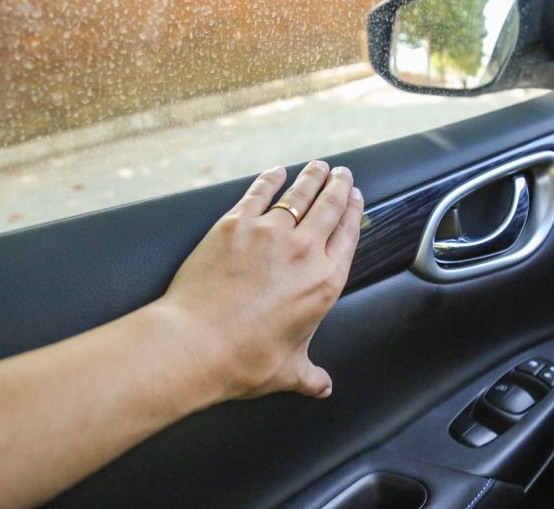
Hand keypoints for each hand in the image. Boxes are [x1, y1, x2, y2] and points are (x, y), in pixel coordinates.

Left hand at [159, 160, 362, 401]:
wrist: (196, 343)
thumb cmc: (242, 359)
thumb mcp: (288, 371)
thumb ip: (310, 376)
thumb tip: (322, 388)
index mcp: (324, 282)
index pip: (348, 235)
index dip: (355, 212)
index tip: (357, 198)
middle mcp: (304, 251)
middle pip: (330, 206)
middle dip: (339, 186)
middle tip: (343, 174)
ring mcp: (269, 233)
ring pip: (299, 194)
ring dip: (312, 177)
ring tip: (319, 166)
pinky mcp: (235, 224)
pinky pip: (259, 192)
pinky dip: (270, 180)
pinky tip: (276, 172)